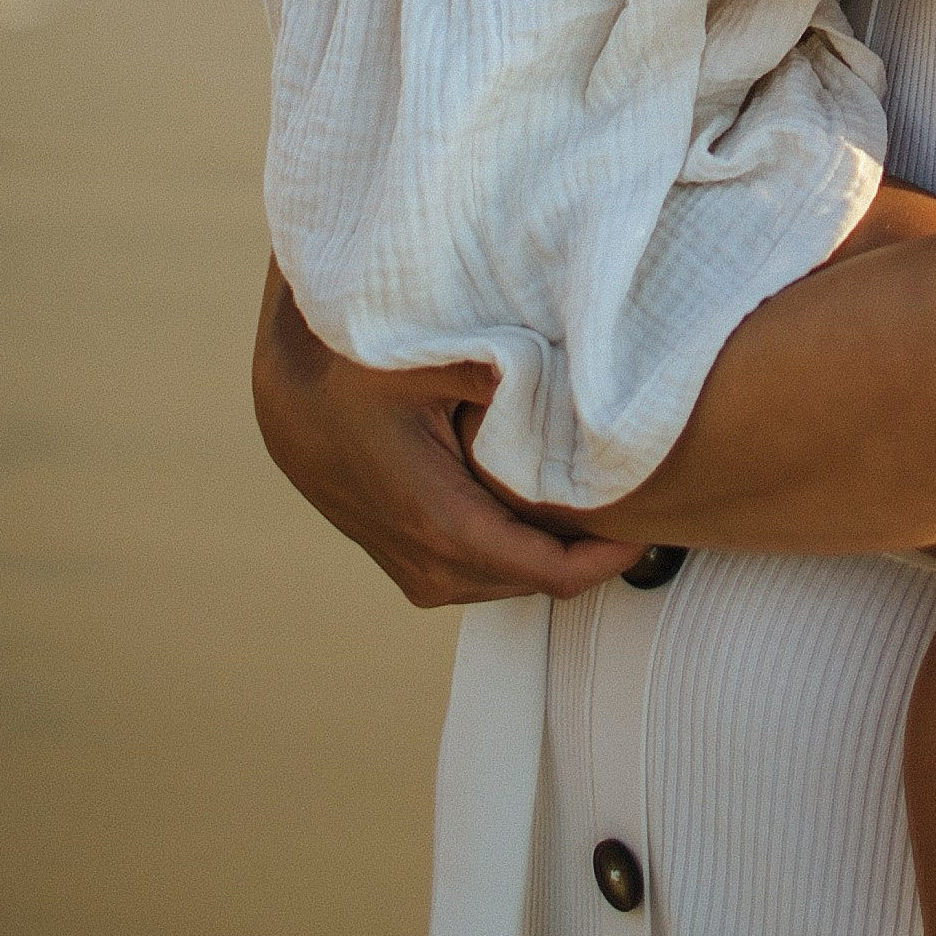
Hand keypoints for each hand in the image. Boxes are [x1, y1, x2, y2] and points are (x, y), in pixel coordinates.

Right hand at [251, 262, 643, 607]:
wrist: (284, 375)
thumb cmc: (360, 355)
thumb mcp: (437, 352)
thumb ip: (509, 377)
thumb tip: (585, 395)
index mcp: (433, 517)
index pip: (543, 572)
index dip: (604, 561)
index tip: (651, 528)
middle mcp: (414, 556)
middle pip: (523, 583)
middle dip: (582, 560)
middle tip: (635, 514)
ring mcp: (396, 558)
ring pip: (492, 581)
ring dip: (542, 556)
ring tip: (594, 516)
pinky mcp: (387, 547)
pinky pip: (462, 567)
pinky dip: (505, 548)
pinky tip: (533, 509)